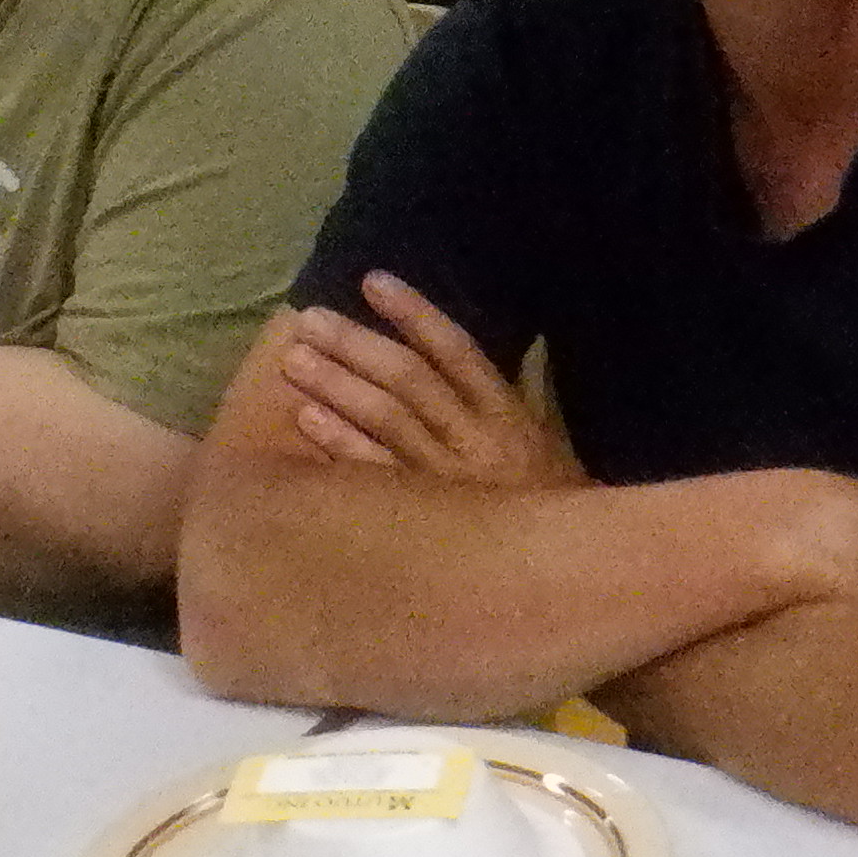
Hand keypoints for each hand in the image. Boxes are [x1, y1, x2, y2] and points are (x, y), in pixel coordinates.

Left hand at [276, 273, 577, 488]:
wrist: (562, 574)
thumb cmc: (548, 503)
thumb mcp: (547, 442)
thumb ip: (526, 391)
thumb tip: (520, 338)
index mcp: (506, 414)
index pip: (456, 351)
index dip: (415, 314)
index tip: (373, 281)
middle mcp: (476, 440)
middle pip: (409, 380)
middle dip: (357, 345)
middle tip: (311, 319)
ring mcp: (446, 480)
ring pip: (387, 421)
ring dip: (337, 386)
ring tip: (295, 360)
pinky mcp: (422, 518)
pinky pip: (375, 476)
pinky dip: (340, 445)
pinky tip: (306, 420)